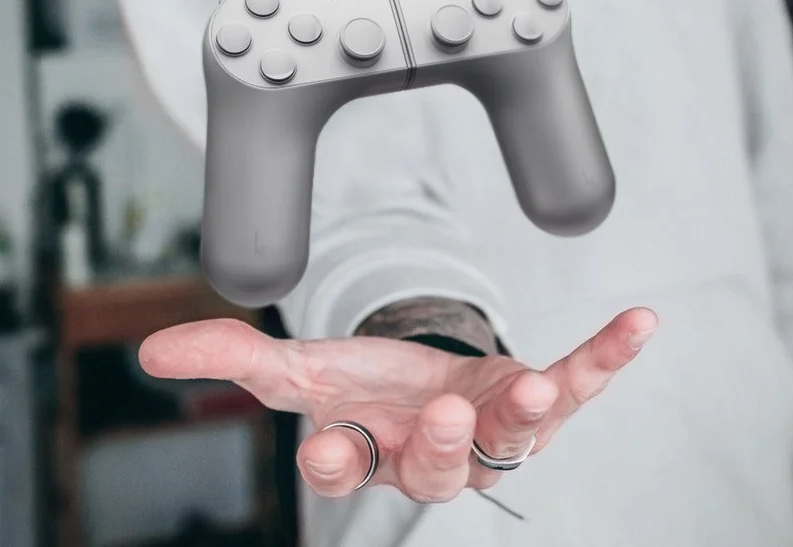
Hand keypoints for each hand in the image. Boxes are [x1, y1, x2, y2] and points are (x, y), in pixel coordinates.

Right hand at [138, 307, 656, 503]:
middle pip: (439, 467)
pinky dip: (609, 355)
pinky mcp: (539, 398)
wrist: (424, 383)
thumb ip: (232, 362)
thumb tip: (151, 353)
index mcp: (369, 452)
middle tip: (451, 413)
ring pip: (513, 437)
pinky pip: (579, 383)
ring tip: (540, 385)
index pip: (346, 469)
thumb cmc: (362, 389)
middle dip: (444, 445)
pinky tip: (640, 323)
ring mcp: (493, 432)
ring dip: (529, 411)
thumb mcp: (297, 368)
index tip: (331, 448)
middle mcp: (434, 454)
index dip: (339, 462)